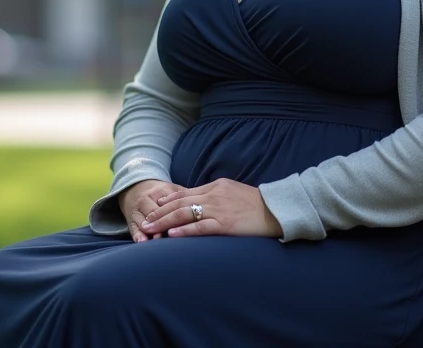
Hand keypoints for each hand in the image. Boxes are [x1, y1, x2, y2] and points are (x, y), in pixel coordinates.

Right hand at [118, 180, 186, 242]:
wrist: (137, 187)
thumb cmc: (162, 192)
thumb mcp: (173, 190)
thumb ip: (187, 198)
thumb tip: (206, 204)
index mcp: (160, 191)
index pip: (168, 203)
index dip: (175, 214)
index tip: (183, 223)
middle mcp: (147, 199)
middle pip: (153, 212)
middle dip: (160, 224)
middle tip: (166, 235)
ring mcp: (137, 209)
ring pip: (142, 220)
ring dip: (147, 231)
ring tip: (152, 241)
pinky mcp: (131, 218)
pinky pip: (133, 227)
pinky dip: (136, 235)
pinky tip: (142, 242)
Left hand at [141, 178, 281, 238]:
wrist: (277, 210)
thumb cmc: (257, 205)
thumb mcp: (233, 193)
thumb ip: (216, 196)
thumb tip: (199, 203)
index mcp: (216, 186)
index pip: (185, 192)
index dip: (167, 200)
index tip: (153, 206)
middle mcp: (214, 195)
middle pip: (180, 202)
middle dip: (159, 212)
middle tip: (145, 221)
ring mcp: (219, 209)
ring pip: (185, 214)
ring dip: (165, 222)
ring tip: (150, 228)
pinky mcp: (226, 224)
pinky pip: (200, 227)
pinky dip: (184, 231)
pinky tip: (172, 235)